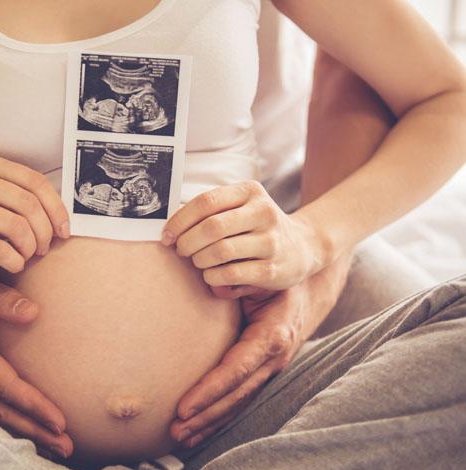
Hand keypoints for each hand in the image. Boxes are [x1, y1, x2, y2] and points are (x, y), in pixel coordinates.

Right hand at [0, 152, 69, 272]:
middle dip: (44, 232)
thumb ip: (18, 197)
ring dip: (30, 248)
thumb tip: (61, 217)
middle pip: (30, 205)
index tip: (64, 231)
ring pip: (17, 227)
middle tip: (44, 249)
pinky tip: (13, 265)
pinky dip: (14, 261)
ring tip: (27, 257)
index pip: (36, 182)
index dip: (57, 209)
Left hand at [161, 182, 325, 293]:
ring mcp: (270, 241)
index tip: (167, 235)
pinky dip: (212, 276)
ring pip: (219, 251)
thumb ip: (212, 210)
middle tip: (181, 251)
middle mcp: (264, 212)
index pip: (206, 202)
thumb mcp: (241, 207)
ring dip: (199, 260)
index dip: (180, 220)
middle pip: (211, 227)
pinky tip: (210, 275)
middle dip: (187, 242)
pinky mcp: (272, 269)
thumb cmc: (258, 226)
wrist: (304, 247)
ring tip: (197, 262)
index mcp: (250, 192)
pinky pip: (230, 274)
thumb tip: (169, 226)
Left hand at [170, 284, 308, 447]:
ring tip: (180, 438)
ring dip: (209, 424)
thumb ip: (239, 284)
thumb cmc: (276, 282)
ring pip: (238, 404)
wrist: (306, 293)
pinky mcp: (263, 376)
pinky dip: (219, 418)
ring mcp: (270, 372)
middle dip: (204, 416)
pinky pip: (240, 401)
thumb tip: (211, 288)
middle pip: (235, 396)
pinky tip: (197, 432)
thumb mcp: (261, 279)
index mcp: (272, 337)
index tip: (183, 407)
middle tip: (175, 430)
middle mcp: (274, 360)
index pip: (236, 370)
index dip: (209, 391)